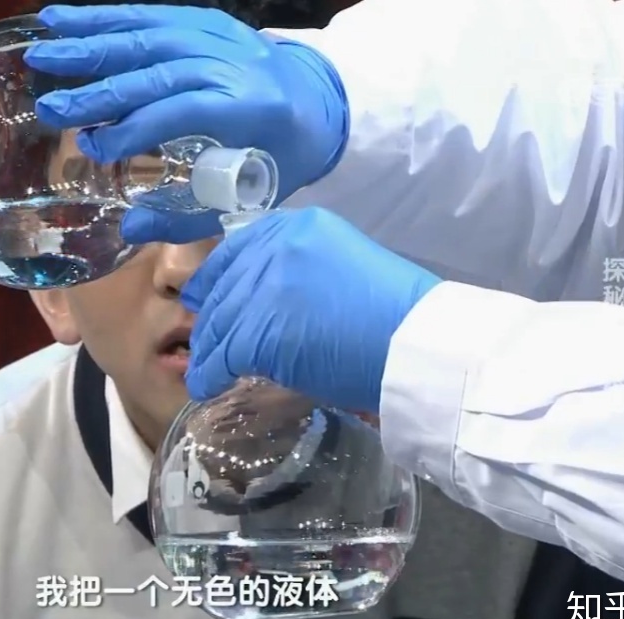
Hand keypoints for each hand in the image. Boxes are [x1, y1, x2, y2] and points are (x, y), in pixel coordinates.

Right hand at [24, 4, 348, 243]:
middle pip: (159, 69)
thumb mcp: (246, 198)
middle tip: (49, 108)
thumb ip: (188, 216)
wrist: (323, 104)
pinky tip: (62, 20)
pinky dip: (104, 18)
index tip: (94, 148)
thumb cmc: (279, 159)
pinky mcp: (206, 20)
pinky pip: (150, 14)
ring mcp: (220, 35)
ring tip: (42, 53)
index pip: (184, 110)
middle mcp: (234, 63)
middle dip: (101, 89)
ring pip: (149, 34)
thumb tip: (127, 229)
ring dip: (90, 43)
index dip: (136, 128)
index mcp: (252, 107)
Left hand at [181, 207, 441, 412]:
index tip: (205, 297)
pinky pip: (222, 355)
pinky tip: (207, 386)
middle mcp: (275, 248)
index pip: (237, 249)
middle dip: (212, 318)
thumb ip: (299, 272)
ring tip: (205, 368)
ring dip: (209, 349)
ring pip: (219, 321)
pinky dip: (210, 374)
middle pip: (224, 286)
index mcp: (297, 227)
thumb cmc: (395, 315)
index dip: (217, 278)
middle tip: (206, 341)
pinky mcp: (259, 330)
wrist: (417, 344)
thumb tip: (267, 301)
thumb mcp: (342, 267)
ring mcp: (264, 287)